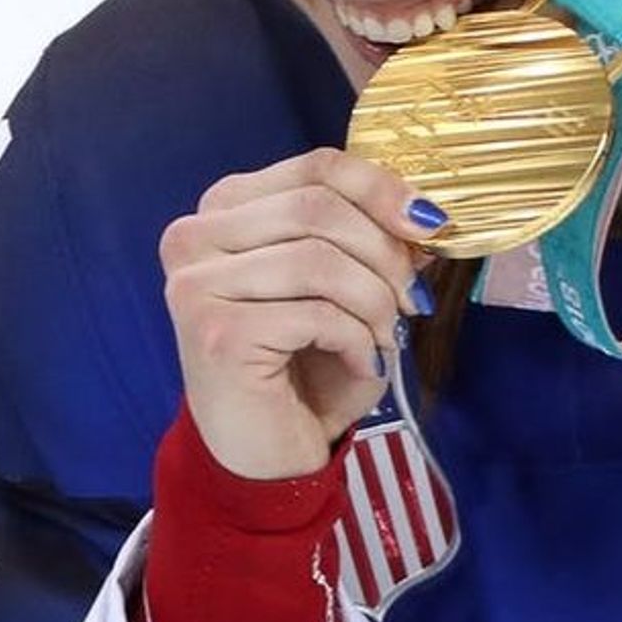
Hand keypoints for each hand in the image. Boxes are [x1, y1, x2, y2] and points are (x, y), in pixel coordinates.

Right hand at [158, 147, 436, 479]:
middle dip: (385, 255)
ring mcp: (196, 285)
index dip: (382, 189)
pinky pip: (319, 314)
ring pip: (321, 261)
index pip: (316, 167)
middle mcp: (194, 237)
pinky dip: (358, 341)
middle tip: (412, 300)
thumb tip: (423, 217)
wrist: (262, 454)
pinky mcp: (216, 332)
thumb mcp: (340, 290)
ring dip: (376, 304)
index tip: (428, 226)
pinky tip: (358, 364)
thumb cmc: (301, 369)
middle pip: (319, 207)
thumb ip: (367, 242)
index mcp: (223, 210)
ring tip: (383, 338)